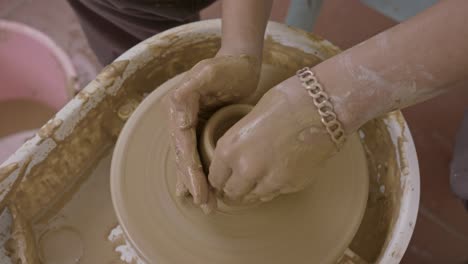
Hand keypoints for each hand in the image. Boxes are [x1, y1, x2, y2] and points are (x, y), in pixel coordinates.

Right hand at [167, 53, 260, 212]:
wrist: (242, 60)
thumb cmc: (229, 65)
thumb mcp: (210, 72)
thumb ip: (191, 89)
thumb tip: (176, 117)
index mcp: (178, 107)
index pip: (182, 145)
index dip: (190, 170)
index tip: (199, 192)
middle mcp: (180, 117)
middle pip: (183, 157)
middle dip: (193, 183)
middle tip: (205, 206)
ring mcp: (190, 124)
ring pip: (189, 159)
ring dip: (195, 183)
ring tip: (205, 205)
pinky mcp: (203, 128)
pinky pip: (198, 154)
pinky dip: (200, 173)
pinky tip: (201, 190)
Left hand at [208, 76, 339, 202]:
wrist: (325, 104)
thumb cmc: (287, 100)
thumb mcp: (251, 117)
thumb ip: (239, 142)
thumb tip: (236, 156)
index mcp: (230, 148)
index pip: (215, 178)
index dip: (220, 177)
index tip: (225, 176)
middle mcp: (246, 169)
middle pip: (232, 193)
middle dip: (235, 187)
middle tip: (241, 179)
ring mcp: (271, 180)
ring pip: (254, 196)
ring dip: (255, 188)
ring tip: (264, 172)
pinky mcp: (293, 185)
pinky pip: (276, 192)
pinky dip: (276, 185)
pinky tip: (283, 167)